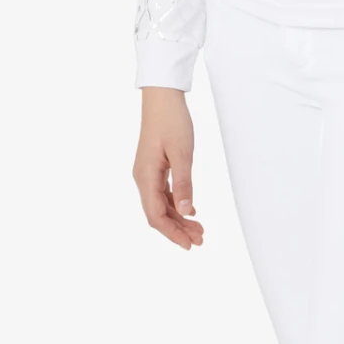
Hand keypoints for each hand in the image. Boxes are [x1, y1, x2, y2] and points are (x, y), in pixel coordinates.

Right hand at [133, 87, 204, 248]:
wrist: (162, 98)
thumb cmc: (172, 121)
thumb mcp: (182, 153)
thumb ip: (183, 184)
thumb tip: (184, 212)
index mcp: (146, 177)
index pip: (155, 215)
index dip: (172, 233)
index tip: (190, 245)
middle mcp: (143, 178)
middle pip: (157, 214)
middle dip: (178, 230)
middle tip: (201, 240)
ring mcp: (147, 174)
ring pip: (161, 205)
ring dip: (179, 219)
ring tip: (199, 229)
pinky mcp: (154, 168)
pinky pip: (163, 194)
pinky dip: (176, 205)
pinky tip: (190, 211)